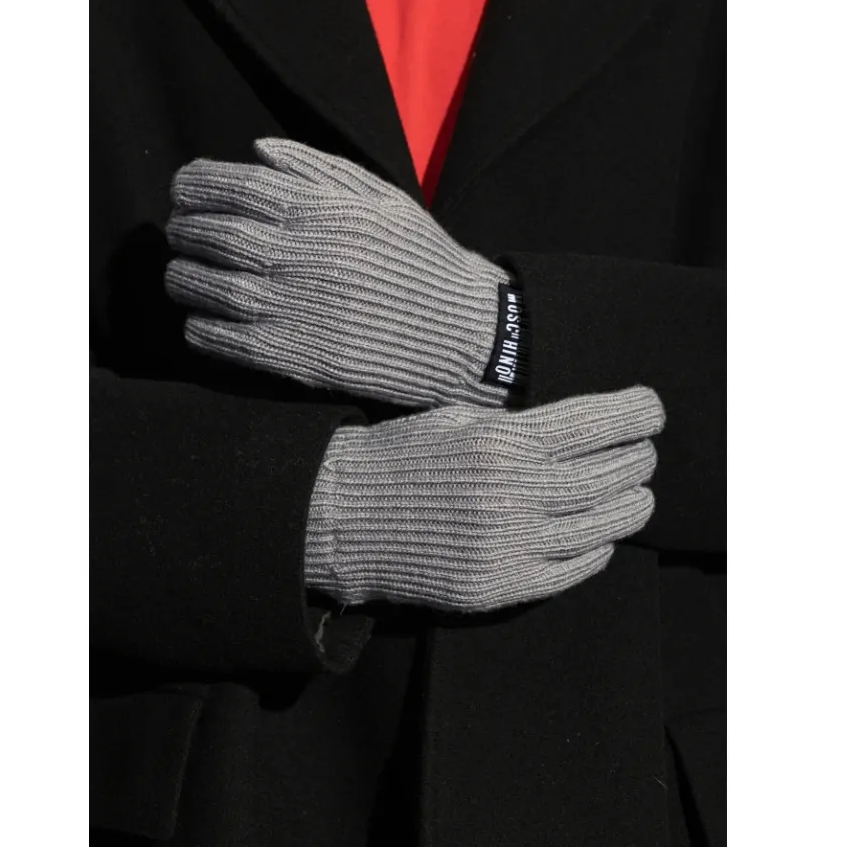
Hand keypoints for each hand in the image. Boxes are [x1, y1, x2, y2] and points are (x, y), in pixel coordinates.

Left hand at [165, 139, 517, 407]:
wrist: (464, 333)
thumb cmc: (422, 262)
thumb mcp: (384, 201)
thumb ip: (322, 169)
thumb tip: (258, 150)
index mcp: (323, 211)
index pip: (235, 187)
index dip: (196, 185)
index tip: (182, 190)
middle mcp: (301, 256)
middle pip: (212, 235)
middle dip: (183, 229)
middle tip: (178, 232)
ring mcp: (295, 308)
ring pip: (207, 288)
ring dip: (182, 277)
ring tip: (182, 274)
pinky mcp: (296, 357)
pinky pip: (224, 340)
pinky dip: (200, 326)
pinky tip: (200, 319)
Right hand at [304, 386, 663, 611]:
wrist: (342, 518)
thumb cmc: (396, 458)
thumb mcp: (452, 419)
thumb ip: (513, 426)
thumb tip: (572, 433)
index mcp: (502, 442)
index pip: (594, 423)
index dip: (635, 414)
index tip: (652, 409)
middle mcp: (513, 493)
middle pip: (608, 475)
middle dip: (637, 458)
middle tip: (643, 452)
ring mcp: (508, 545)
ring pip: (600, 525)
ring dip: (630, 505)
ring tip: (637, 493)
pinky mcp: (498, 585)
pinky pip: (569, 570)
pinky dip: (597, 551)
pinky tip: (603, 538)